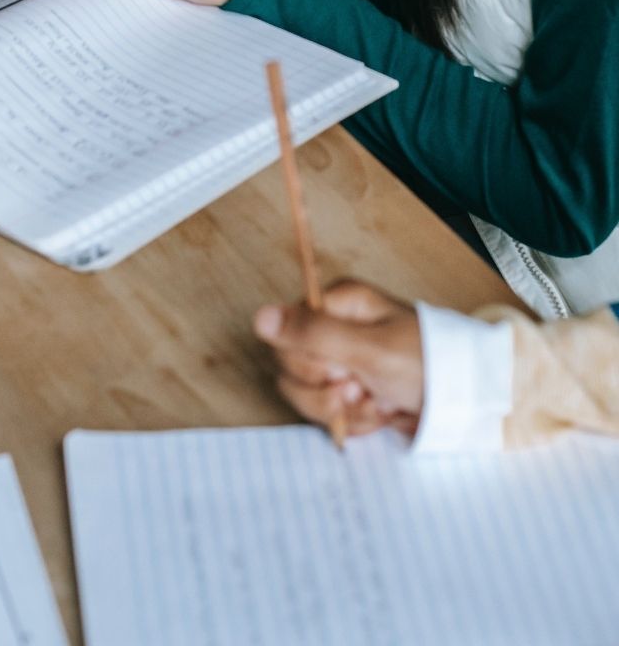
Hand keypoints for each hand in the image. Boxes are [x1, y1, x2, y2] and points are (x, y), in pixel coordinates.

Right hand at [254, 280, 424, 438]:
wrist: (467, 402)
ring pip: (307, 396)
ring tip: (377, 402)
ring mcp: (342, 364)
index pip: (286, 336)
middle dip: (328, 391)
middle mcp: (333, 331)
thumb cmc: (425, 364)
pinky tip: (382, 413)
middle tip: (362, 387)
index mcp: (335, 307)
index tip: (341, 370)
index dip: (308, 362)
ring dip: (344, 409)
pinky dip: (356, 421)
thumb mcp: (369, 348)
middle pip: (292, 370)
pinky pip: (330, 415)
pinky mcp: (352, 394)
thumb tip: (259, 317)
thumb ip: (312, 334)